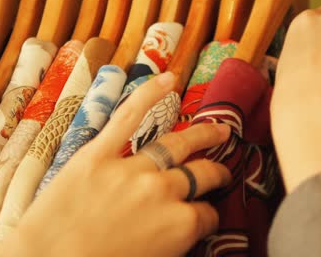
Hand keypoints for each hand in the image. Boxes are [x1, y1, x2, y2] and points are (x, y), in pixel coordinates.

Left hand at [0, 72, 231, 256]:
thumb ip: (173, 242)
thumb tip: (182, 232)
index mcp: (179, 226)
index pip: (207, 214)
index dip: (209, 215)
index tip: (207, 214)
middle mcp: (162, 191)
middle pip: (200, 174)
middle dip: (215, 171)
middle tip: (223, 168)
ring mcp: (131, 168)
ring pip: (175, 145)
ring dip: (200, 134)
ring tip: (217, 129)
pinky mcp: (97, 154)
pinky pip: (128, 117)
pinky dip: (148, 95)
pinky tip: (168, 80)